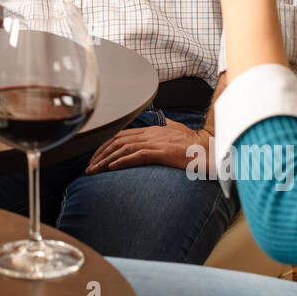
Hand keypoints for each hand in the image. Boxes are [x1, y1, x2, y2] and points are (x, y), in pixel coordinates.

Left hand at [85, 118, 212, 173]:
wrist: (207, 147)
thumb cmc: (191, 143)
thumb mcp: (173, 130)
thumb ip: (162, 128)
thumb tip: (156, 125)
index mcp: (150, 130)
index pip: (120, 135)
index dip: (104, 145)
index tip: (95, 156)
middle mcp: (149, 134)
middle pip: (117, 141)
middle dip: (100, 154)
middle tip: (89, 167)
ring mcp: (155, 142)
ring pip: (123, 148)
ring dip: (105, 160)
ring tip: (94, 170)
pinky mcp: (161, 152)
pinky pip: (137, 156)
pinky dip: (122, 161)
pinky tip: (112, 168)